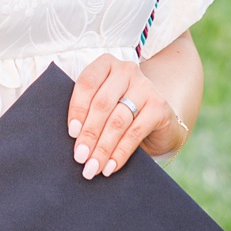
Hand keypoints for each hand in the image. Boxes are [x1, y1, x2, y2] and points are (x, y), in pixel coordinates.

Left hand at [68, 54, 176, 177]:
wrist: (159, 120)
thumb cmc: (120, 111)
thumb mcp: (103, 104)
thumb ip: (88, 110)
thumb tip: (71, 137)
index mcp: (106, 64)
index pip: (87, 83)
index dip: (77, 109)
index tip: (71, 133)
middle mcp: (126, 70)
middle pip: (102, 104)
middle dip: (89, 134)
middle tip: (80, 157)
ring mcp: (145, 87)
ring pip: (117, 121)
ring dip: (103, 147)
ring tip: (93, 166)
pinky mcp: (159, 106)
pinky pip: (135, 133)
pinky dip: (120, 152)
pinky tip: (111, 166)